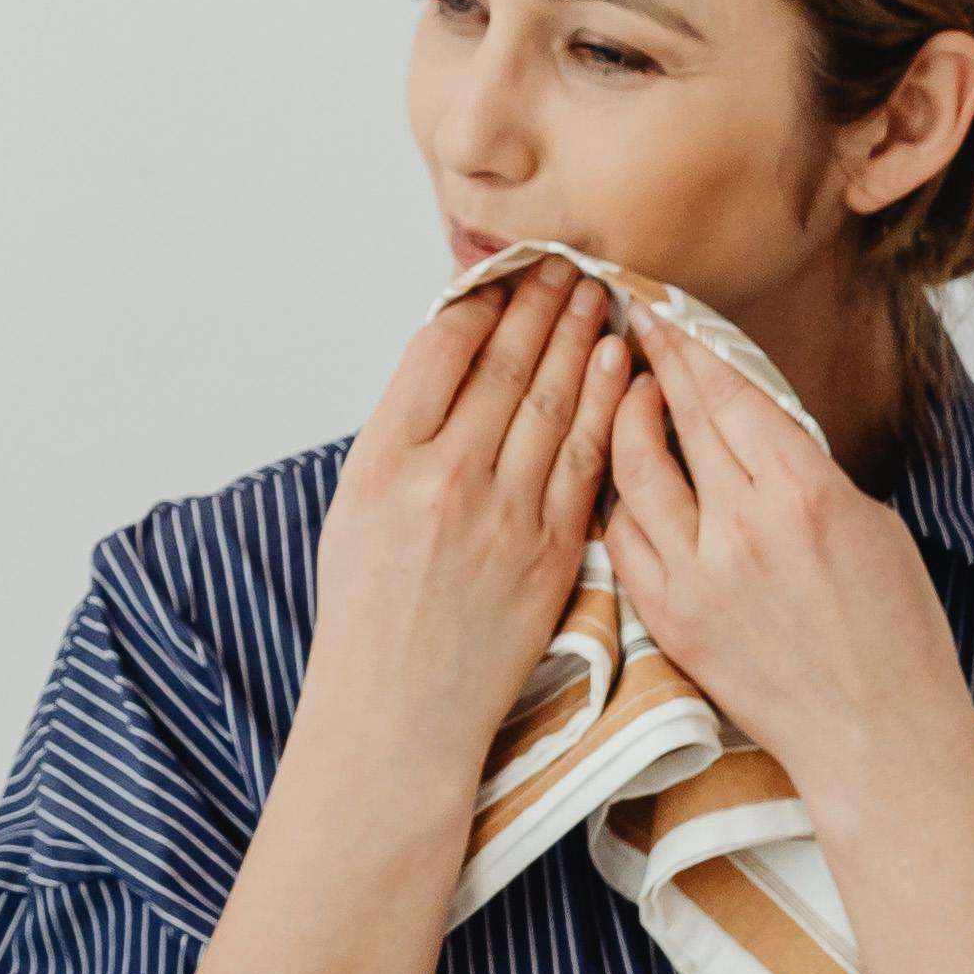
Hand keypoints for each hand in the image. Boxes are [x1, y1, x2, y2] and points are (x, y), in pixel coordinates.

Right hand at [293, 264, 632, 824]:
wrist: (399, 712)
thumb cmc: (369, 612)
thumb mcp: (354, 507)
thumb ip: (402, 434)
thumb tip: (454, 361)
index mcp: (382, 461)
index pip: (442, 349)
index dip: (482, 300)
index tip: (505, 270)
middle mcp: (443, 479)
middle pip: (506, 364)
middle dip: (542, 303)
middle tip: (569, 261)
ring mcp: (502, 515)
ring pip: (554, 401)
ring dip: (581, 337)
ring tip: (598, 293)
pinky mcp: (551, 552)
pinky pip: (587, 461)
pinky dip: (608, 405)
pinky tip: (619, 364)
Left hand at [604, 324, 973, 799]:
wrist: (878, 737)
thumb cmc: (895, 634)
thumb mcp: (871, 523)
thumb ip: (803, 468)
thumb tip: (749, 423)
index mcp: (805, 491)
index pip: (730, 391)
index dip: (690, 342)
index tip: (662, 306)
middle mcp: (743, 527)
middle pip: (678, 418)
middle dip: (652, 363)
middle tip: (629, 323)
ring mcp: (698, 575)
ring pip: (633, 473)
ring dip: (623, 423)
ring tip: (626, 395)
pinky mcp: (670, 618)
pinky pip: (623, 538)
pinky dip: (618, 497)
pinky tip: (623, 476)